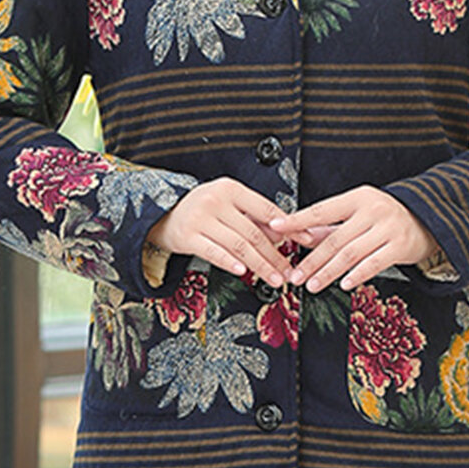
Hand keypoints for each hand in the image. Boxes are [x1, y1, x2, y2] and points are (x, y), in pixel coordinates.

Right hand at [146, 177, 311, 287]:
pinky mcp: (187, 236)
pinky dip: (230, 263)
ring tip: (274, 278)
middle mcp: (215, 201)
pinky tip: (243, 272)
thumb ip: (254, 217)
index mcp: (231, 189)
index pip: (267, 210)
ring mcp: (200, 218)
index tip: (305, 240)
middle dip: (275, 255)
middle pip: (254, 233)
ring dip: (260, 265)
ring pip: (238, 246)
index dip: (289, 228)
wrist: (163, 213)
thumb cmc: (202, 209)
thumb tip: (285, 235)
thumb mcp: (228, 204)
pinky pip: (213, 252)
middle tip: (289, 270)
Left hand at [269, 185, 437, 292]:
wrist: (428, 217)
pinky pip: (374, 264)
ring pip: (351, 254)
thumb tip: (301, 235)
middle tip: (294, 275)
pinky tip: (343, 285)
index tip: (276, 228)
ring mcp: (387, 228)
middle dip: (311, 260)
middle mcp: (372, 211)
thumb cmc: (387, 216)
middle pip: (334, 239)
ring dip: (328, 272)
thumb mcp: (359, 212)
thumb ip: (331, 225)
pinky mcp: (400, 246)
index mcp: (357, 198)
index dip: (297, 220)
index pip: (321, 210)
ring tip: (312, 285)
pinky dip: (357, 275)